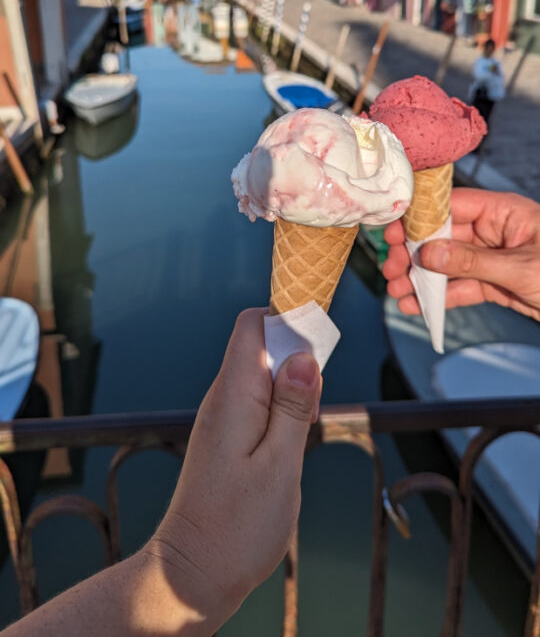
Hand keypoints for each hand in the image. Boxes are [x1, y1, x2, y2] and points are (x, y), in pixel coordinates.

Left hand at [146, 308, 321, 630]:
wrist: (192, 575)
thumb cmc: (238, 527)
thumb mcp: (280, 466)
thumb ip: (294, 407)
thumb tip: (304, 355)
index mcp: (233, 395)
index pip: (252, 324)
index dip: (286, 319)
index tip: (318, 342)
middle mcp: (222, 399)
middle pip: (260, 345)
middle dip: (296, 357)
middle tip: (311, 406)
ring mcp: (222, 418)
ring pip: (262, 376)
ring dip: (291, 389)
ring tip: (299, 433)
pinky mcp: (226, 438)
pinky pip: (257, 402)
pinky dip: (280, 410)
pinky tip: (287, 446)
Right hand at [383, 189, 539, 321]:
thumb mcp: (521, 268)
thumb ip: (473, 262)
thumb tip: (430, 255)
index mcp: (504, 212)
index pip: (453, 205)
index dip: (420, 217)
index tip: (394, 230)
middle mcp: (495, 231)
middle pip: (444, 237)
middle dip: (414, 253)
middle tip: (391, 267)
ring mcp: (494, 257)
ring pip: (448, 265)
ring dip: (421, 278)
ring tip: (397, 291)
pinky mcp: (496, 283)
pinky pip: (462, 287)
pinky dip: (440, 297)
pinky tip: (418, 305)